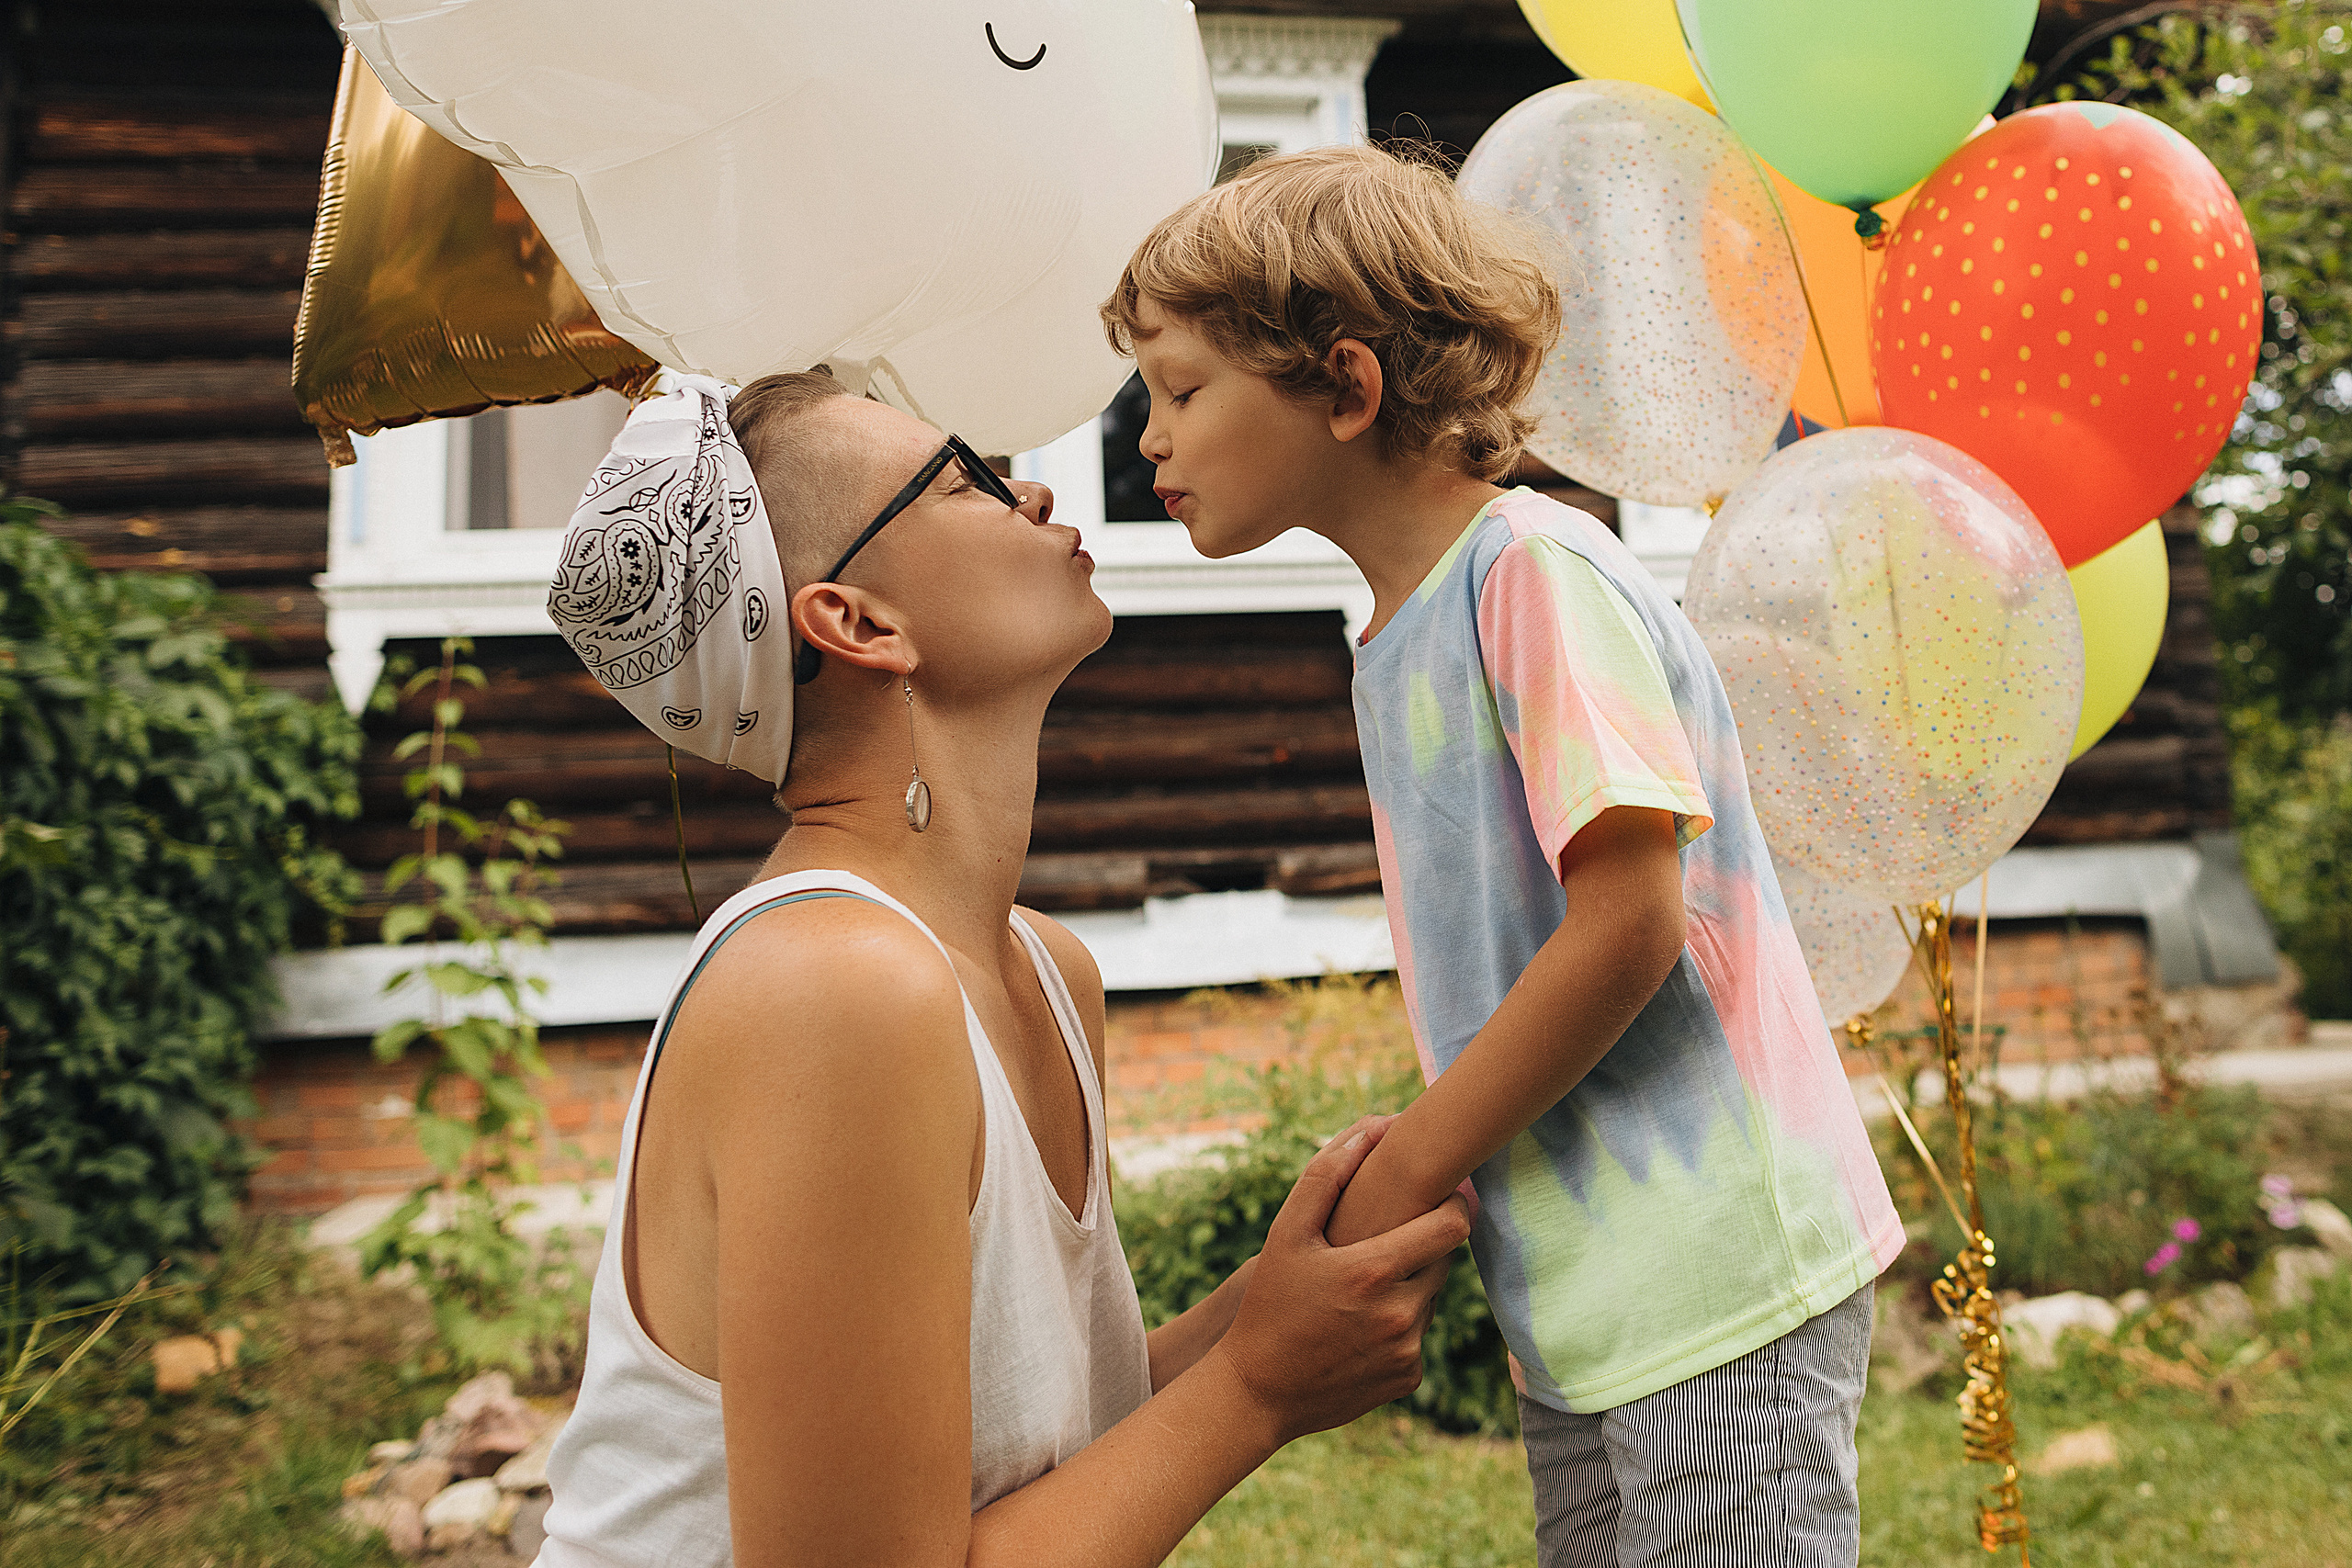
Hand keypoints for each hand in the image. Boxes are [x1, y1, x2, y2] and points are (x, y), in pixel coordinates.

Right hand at [1208, 1116, 1471, 1444]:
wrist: (1257, 1392)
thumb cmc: (1270, 1304)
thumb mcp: (1285, 1234)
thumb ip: (1327, 1174)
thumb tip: (1375, 1126)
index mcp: (1375, 1271)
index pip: (1453, 1224)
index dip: (1452, 1204)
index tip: (1438, 1194)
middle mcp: (1402, 1314)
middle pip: (1445, 1260)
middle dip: (1421, 1246)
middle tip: (1382, 1244)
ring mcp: (1408, 1351)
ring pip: (1431, 1298)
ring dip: (1409, 1286)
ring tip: (1360, 1289)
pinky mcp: (1408, 1379)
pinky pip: (1419, 1336)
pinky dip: (1400, 1326)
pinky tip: (1359, 1327)